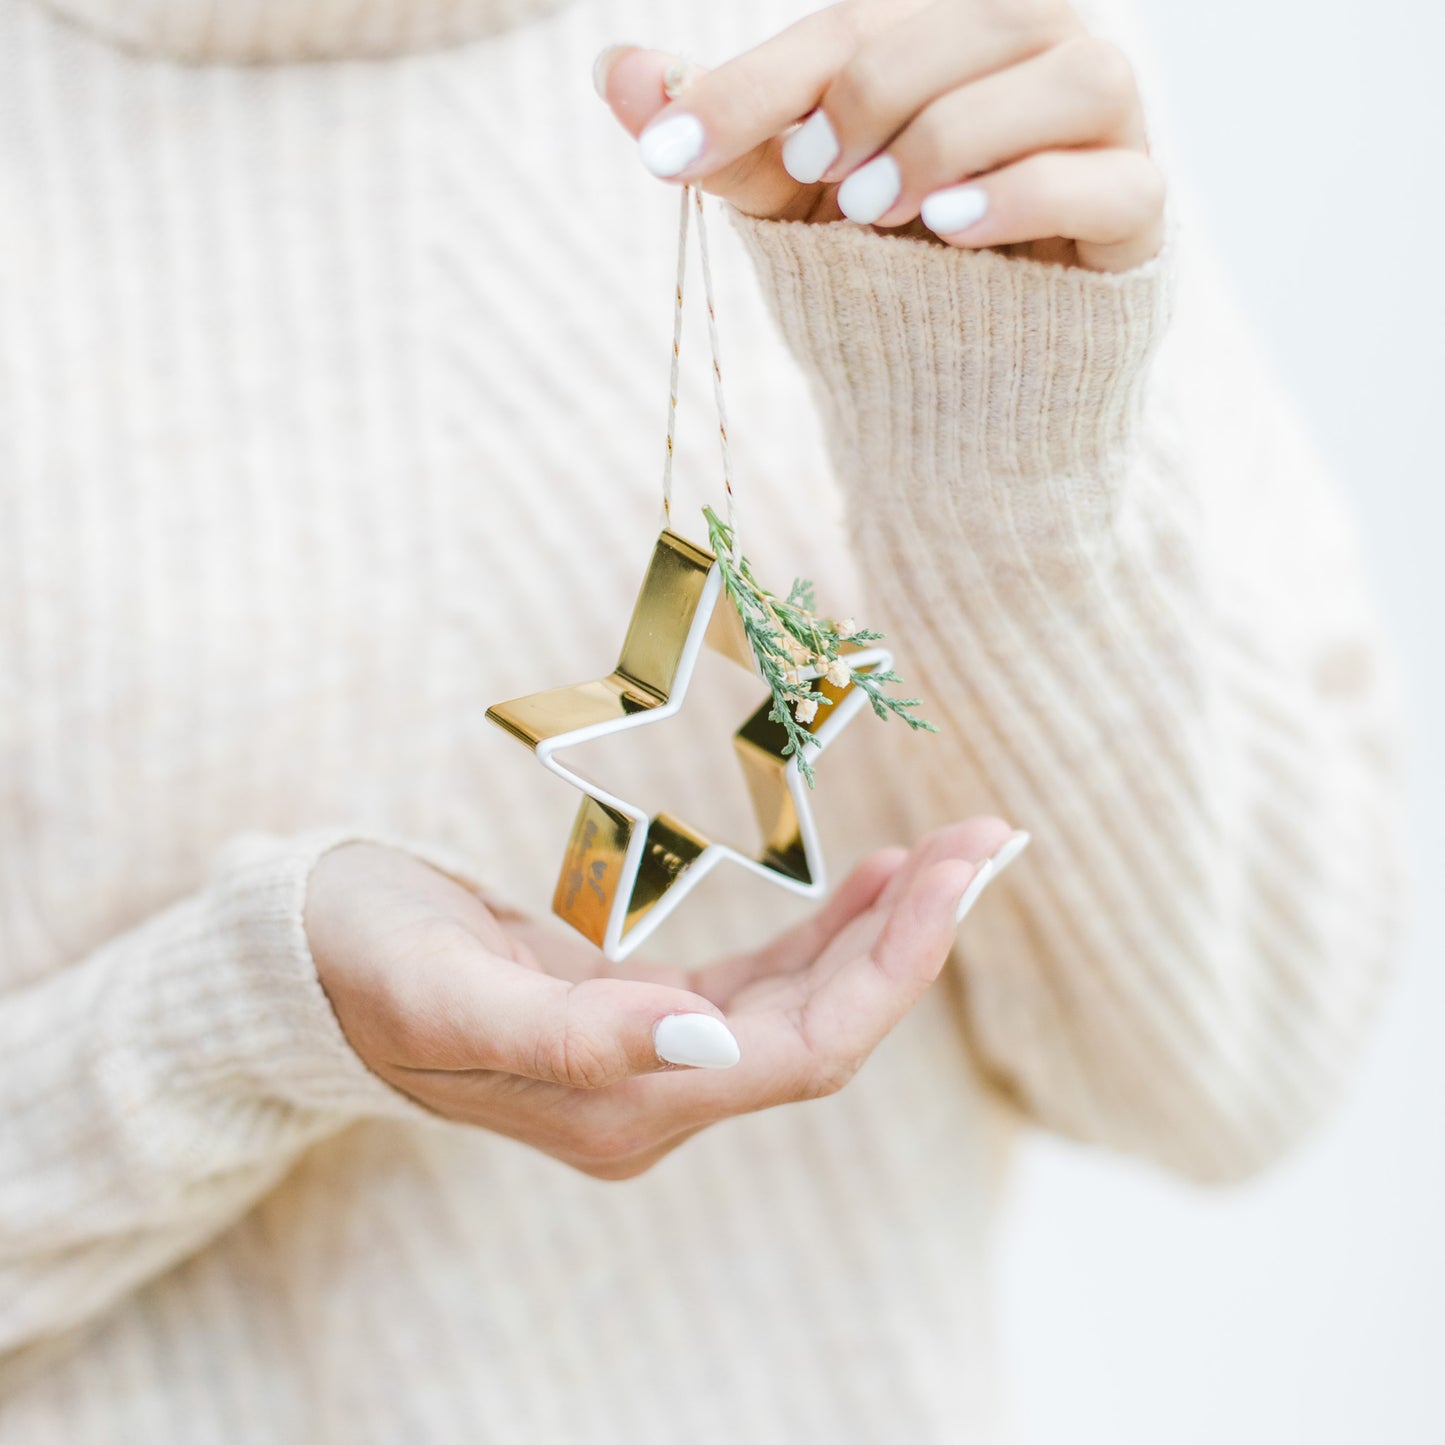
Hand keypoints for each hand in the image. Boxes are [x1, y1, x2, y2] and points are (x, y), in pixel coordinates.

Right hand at [305, 819, 1016, 1178]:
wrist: (298, 963)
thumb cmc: (357, 963)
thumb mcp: (448, 995)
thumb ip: (576, 1036)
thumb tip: (708, 1044)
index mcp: (625, 1105)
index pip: (807, 1048)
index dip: (898, 966)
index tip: (965, 870)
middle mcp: (656, 1098)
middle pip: (828, 1029)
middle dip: (918, 937)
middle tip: (992, 839)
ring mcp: (653, 1062)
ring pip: (808, 1006)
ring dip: (887, 932)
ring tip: (957, 851)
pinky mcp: (642, 1017)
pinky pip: (765, 985)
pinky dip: (828, 934)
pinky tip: (876, 884)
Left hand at [595, 0, 1162, 271]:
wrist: (967, 377)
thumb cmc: (882, 265)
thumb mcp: (790, 203)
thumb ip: (722, 138)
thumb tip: (612, 69)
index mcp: (946, 29)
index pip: (843, 28)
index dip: (751, 87)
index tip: (665, 156)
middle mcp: (1033, 50)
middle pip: (951, 29)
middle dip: (864, 98)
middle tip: (813, 177)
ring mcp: (1104, 126)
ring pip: (1055, 78)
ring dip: (948, 137)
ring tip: (874, 215)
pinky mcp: (1136, 209)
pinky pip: (1106, 176)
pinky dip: (1025, 193)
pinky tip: (952, 232)